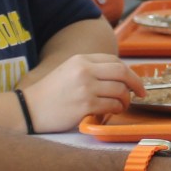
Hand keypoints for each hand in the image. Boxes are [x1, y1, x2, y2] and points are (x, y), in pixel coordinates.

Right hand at [21, 53, 143, 132]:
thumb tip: (117, 77)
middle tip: (141, 93)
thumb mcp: (68, 71)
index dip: (129, 71)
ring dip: (126, 99)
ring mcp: (86, 88)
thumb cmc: (49, 94)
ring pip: (120, 90)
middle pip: (122, 72)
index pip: (114, 60)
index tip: (134, 81)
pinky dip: (117, 109)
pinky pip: (112, 105)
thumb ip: (90, 70)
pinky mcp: (85, 105)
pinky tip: (113, 111)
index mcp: (81, 59)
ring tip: (122, 105)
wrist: (28, 109)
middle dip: (136, 83)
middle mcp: (85, 70)